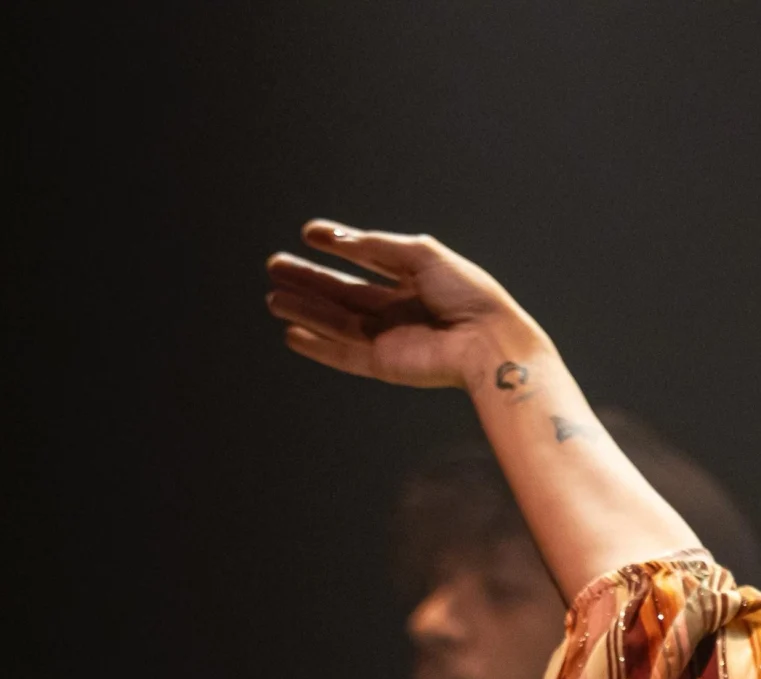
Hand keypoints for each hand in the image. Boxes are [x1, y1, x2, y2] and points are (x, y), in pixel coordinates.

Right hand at [265, 220, 541, 390]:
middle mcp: (400, 309)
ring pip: (336, 322)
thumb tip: (335, 238)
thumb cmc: (468, 295)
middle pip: (344, 292)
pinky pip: (342, 354)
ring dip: (304, 309)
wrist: (488, 341)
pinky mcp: (384, 364)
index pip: (369, 260)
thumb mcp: (422, 255)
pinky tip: (291, 333)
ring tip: (272, 296)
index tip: (309, 233)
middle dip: (309, 280)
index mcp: (415, 280)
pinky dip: (317, 346)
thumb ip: (377, 247)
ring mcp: (390, 338)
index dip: (339, 246)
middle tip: (274, 265)